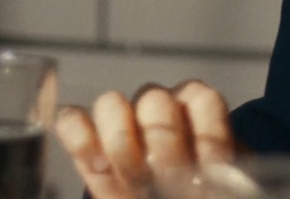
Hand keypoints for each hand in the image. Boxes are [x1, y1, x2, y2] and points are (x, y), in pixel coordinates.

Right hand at [54, 81, 240, 198]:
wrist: (169, 196)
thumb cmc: (196, 189)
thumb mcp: (218, 178)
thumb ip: (217, 164)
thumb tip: (212, 170)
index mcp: (200, 112)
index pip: (203, 100)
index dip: (206, 132)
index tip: (208, 168)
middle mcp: (159, 107)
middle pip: (154, 100)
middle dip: (160, 142)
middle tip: (165, 177)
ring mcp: (120, 120)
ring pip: (111, 103)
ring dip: (121, 142)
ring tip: (133, 178)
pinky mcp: (85, 140)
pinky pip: (71, 120)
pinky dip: (79, 138)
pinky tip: (97, 165)